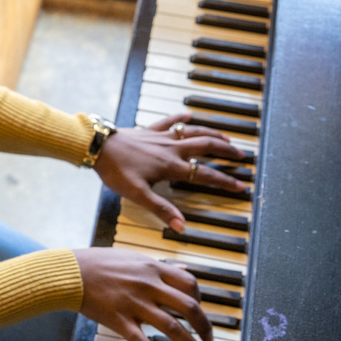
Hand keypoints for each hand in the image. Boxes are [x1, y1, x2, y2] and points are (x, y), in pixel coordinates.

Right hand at [73, 247, 213, 340]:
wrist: (71, 273)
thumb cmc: (100, 263)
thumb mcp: (134, 258)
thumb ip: (160, 266)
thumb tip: (183, 269)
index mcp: (153, 269)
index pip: (190, 284)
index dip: (201, 301)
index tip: (199, 314)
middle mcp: (149, 285)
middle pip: (189, 307)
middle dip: (205, 328)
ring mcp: (136, 304)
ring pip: (173, 328)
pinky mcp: (120, 321)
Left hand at [95, 112, 248, 232]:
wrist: (98, 146)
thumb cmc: (115, 170)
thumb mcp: (138, 194)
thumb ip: (161, 209)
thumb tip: (181, 226)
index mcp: (171, 166)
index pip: (205, 174)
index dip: (224, 181)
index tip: (240, 185)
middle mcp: (171, 148)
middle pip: (206, 147)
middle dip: (226, 151)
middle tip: (242, 155)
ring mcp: (161, 136)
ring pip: (193, 131)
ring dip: (212, 133)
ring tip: (226, 137)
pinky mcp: (150, 129)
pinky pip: (170, 120)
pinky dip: (182, 117)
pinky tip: (189, 114)